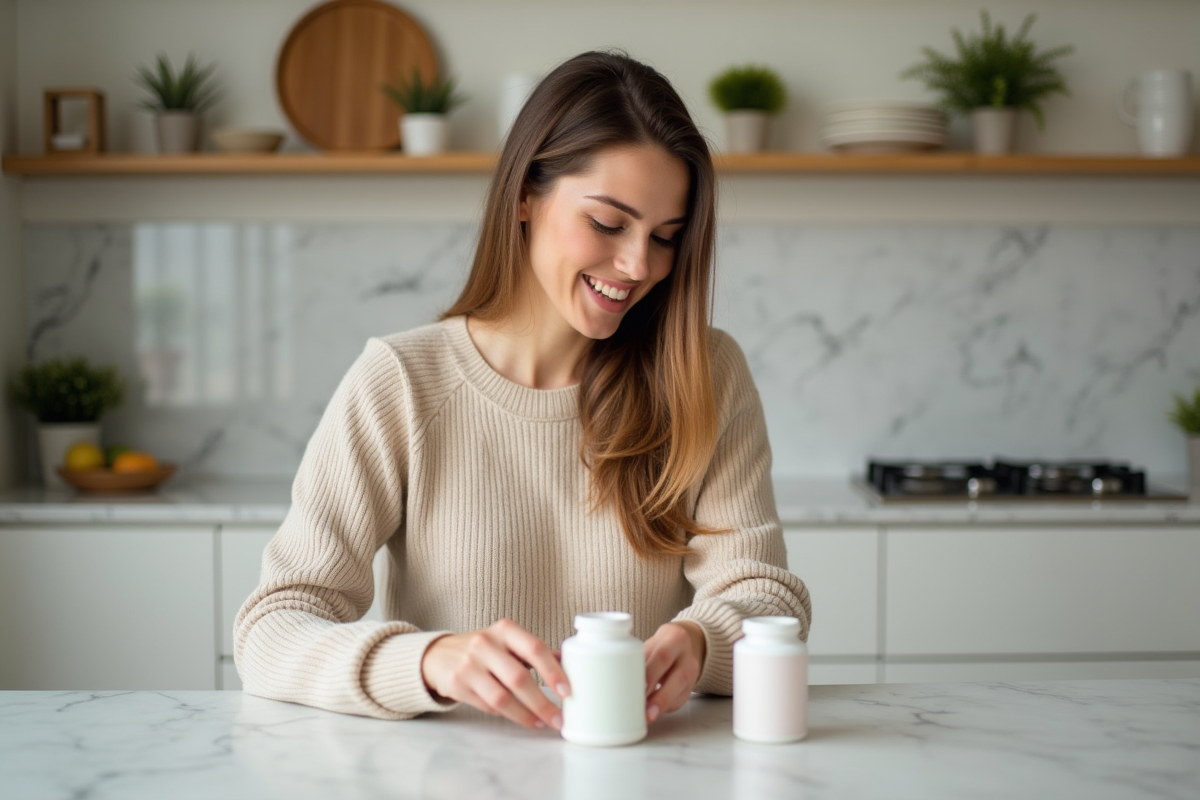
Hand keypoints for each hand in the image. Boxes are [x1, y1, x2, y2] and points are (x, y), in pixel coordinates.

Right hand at [420, 619, 570, 729]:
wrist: (439, 654)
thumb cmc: (483, 649)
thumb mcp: (508, 641)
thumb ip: (535, 651)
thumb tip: (568, 662)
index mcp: (505, 630)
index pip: (535, 648)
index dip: (553, 671)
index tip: (567, 691)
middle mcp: (486, 644)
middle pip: (519, 678)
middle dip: (542, 703)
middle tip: (558, 718)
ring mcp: (469, 664)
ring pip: (502, 698)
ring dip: (525, 715)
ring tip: (541, 722)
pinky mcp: (457, 683)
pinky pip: (487, 705)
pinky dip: (506, 714)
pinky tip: (519, 717)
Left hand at [643, 621, 705, 722]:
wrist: (684, 644)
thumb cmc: (660, 645)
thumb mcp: (652, 643)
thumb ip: (641, 658)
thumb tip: (619, 677)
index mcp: (676, 639)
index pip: (663, 656)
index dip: (650, 673)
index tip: (637, 687)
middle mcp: (688, 657)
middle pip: (677, 677)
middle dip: (658, 696)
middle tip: (642, 708)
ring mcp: (692, 675)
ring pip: (681, 692)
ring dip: (661, 706)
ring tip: (646, 717)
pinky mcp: (689, 689)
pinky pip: (678, 701)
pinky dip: (663, 709)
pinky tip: (651, 714)